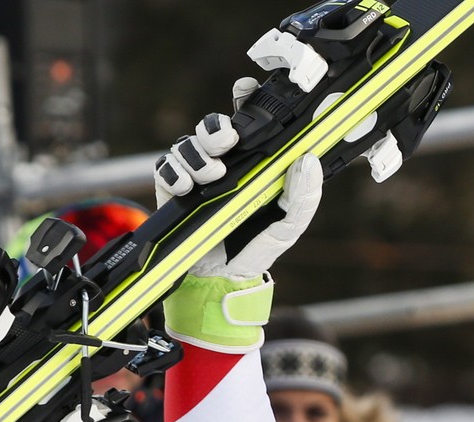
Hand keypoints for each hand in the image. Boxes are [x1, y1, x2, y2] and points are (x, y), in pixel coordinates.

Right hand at [153, 78, 322, 280]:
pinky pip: (165, 167)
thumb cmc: (259, 247)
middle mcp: (225, 163)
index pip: (248, 121)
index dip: (245, 100)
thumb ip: (303, 196)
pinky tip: (186, 189)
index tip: (246, 90)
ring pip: (187, 144)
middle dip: (216, 128)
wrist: (224, 279)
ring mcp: (197, 174)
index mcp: (253, 162)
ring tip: (212, 177)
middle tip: (228, 141)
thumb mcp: (289, 225)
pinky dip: (174, 174)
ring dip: (198, 155)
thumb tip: (308, 160)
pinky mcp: (172, 190)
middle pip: (212, 126)